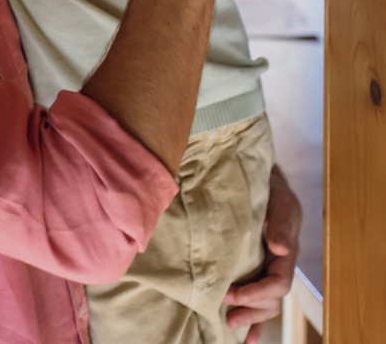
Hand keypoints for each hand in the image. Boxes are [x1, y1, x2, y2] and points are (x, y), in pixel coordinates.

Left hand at [223, 165, 301, 343]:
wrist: (263, 184)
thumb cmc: (272, 193)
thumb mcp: (280, 204)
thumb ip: (280, 224)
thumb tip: (280, 248)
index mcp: (285, 255)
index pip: (277, 283)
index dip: (257, 293)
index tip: (234, 295)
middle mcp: (276, 266)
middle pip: (270, 299)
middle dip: (250, 310)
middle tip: (227, 315)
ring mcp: (265, 270)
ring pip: (264, 303)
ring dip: (250, 317)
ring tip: (230, 325)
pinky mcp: (254, 269)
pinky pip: (257, 298)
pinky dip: (254, 319)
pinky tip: (246, 337)